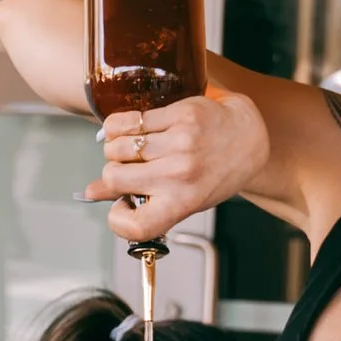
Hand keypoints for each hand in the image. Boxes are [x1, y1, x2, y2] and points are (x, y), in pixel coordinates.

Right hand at [89, 88, 270, 243]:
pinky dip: (119, 125)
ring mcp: (180, 143)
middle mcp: (181, 175)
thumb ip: (140, 197)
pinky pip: (128, 120)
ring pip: (117, 147)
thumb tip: (92, 193)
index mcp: (183, 202)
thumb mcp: (183, 195)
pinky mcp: (180, 115)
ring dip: (115, 148)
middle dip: (112, 174)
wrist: (248, 137)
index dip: (117, 219)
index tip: (121, 207)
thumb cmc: (214, 172)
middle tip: (127, 170)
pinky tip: (129, 128)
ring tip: (130, 149)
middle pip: (114, 177)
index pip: (137, 226)